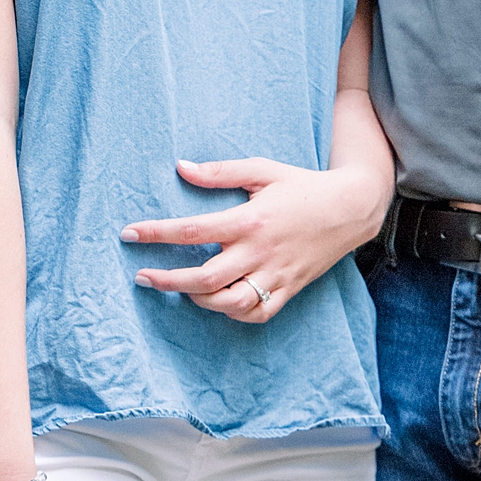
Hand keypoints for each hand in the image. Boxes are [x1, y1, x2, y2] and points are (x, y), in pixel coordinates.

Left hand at [122, 155, 391, 321]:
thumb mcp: (261, 169)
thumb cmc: (302, 185)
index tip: (130, 234)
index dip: (156, 234)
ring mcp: (275, 275)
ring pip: (228, 303)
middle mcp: (260, 252)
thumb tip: (180, 168)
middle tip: (142, 275)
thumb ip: (219, 172)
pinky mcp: (288, 289)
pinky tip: (216, 301)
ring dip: (197, 300)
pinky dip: (232, 313)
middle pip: (204, 278)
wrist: (351, 208)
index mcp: (250, 220)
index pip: (193, 231)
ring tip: (178, 287)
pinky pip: (256, 313)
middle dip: (167, 280)